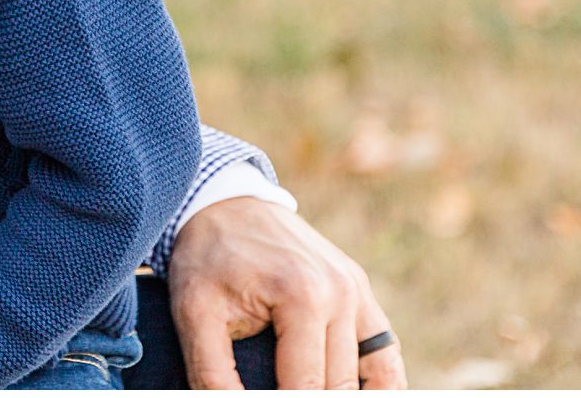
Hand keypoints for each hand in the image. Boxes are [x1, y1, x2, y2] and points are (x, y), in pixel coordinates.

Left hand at [166, 196, 405, 389]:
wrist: (223, 202)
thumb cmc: (206, 258)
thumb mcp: (194, 313)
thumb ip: (213, 373)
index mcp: (302, 297)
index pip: (306, 389)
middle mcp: (340, 292)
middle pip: (339, 386)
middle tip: (282, 393)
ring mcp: (355, 289)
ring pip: (373, 375)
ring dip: (351, 394)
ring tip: (317, 395)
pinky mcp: (359, 288)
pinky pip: (386, 349)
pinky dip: (382, 384)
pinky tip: (362, 395)